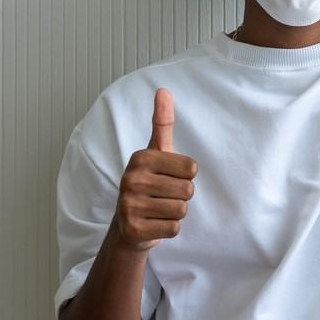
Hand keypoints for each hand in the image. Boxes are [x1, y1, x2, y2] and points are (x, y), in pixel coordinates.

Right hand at [113, 88, 197, 250]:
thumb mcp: (156, 151)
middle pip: (188, 190)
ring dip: (176, 213)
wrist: (129, 225)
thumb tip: (163, 90)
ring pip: (181, 210)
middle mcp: (131, 179)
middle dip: (182, 196)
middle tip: (163, 196)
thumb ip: (162, 122)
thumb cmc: (149, 182)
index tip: (168, 177)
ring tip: (159, 209)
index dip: (186, 176)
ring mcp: (129, 205)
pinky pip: (174, 228)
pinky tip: (154, 224)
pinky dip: (169, 229)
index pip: (191, 168)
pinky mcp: (133, 230)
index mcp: (141, 158)